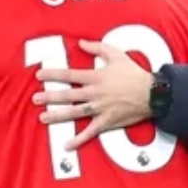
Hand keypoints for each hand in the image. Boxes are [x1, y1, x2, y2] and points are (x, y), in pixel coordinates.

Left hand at [33, 40, 152, 150]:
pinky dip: (79, 139)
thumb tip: (81, 43)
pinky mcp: (107, 121)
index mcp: (96, 77)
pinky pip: (90, 132)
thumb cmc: (134, 74)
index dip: (53, 75)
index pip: (69, 75)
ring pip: (75, 113)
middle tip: (35, 99)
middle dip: (50, 97)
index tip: (40, 76)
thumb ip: (97, 47)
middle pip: (68, 95)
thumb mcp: (117, 54)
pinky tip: (67, 145)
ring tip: (43, 117)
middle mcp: (95, 93)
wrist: (152, 93)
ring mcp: (100, 109)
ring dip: (58, 116)